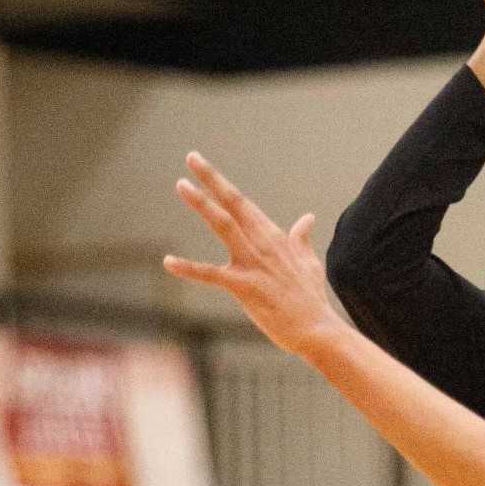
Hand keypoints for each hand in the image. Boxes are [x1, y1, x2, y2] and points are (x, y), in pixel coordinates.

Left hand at [166, 154, 334, 355]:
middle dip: (212, 179)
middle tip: (192, 157)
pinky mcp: (245, 287)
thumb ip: (302, 239)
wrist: (316, 328)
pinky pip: (211, 275)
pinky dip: (188, 268)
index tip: (200, 165)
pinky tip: (168, 262)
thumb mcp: (309, 262)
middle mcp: (263, 244)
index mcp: (274, 237)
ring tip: (182, 185)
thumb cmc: (310, 298)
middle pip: (234, 204)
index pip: (243, 204)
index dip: (220, 183)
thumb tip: (308, 218)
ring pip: (224, 226)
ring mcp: (253, 264)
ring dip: (202, 204)